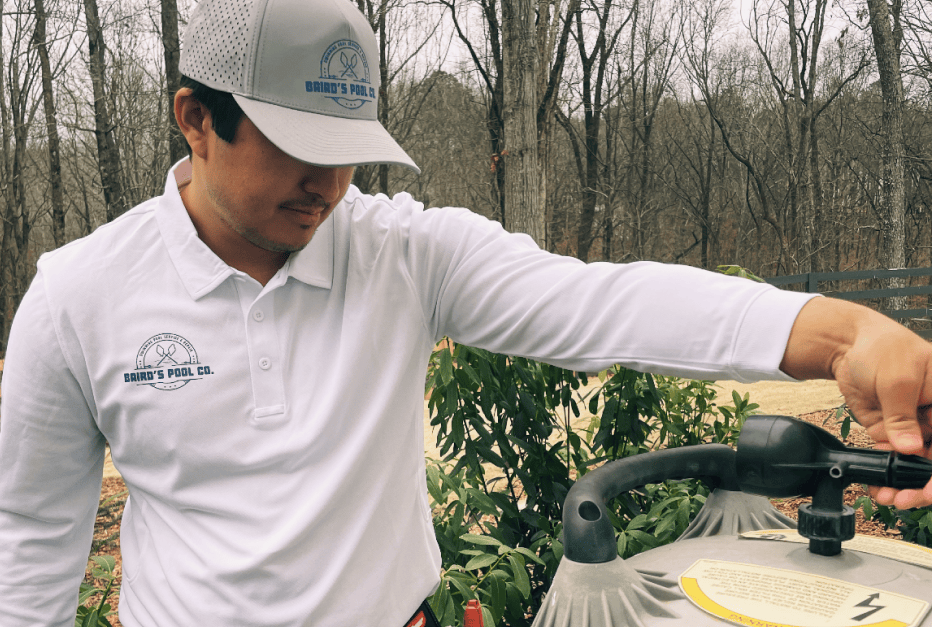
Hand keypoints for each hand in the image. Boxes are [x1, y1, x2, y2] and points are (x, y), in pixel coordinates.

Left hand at [782, 297, 931, 508]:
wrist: (849, 346)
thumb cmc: (883, 348)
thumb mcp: (897, 380)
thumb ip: (904, 416)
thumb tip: (910, 447)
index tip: (931, 489)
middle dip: (925, 484)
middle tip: (908, 499)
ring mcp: (918, 427)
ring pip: (918, 465)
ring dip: (905, 484)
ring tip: (889, 497)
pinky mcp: (895, 432)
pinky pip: (895, 459)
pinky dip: (888, 475)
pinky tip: (878, 486)